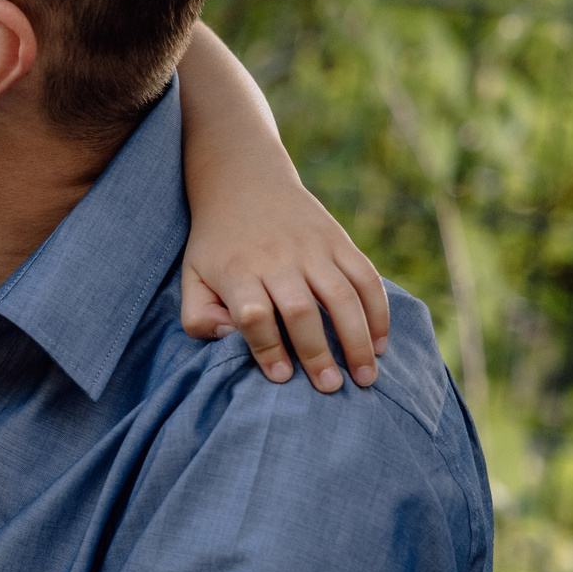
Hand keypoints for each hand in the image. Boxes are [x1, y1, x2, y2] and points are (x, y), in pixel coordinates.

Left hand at [180, 172, 388, 393]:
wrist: (244, 183)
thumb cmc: (217, 244)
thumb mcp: (192, 276)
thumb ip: (199, 316)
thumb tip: (229, 339)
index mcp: (238, 271)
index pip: (254, 315)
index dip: (267, 348)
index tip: (280, 377)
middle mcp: (277, 258)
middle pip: (301, 310)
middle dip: (317, 353)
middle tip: (330, 389)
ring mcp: (312, 248)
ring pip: (342, 296)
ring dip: (357, 340)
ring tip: (364, 378)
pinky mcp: (338, 240)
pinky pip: (366, 277)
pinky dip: (378, 311)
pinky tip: (380, 344)